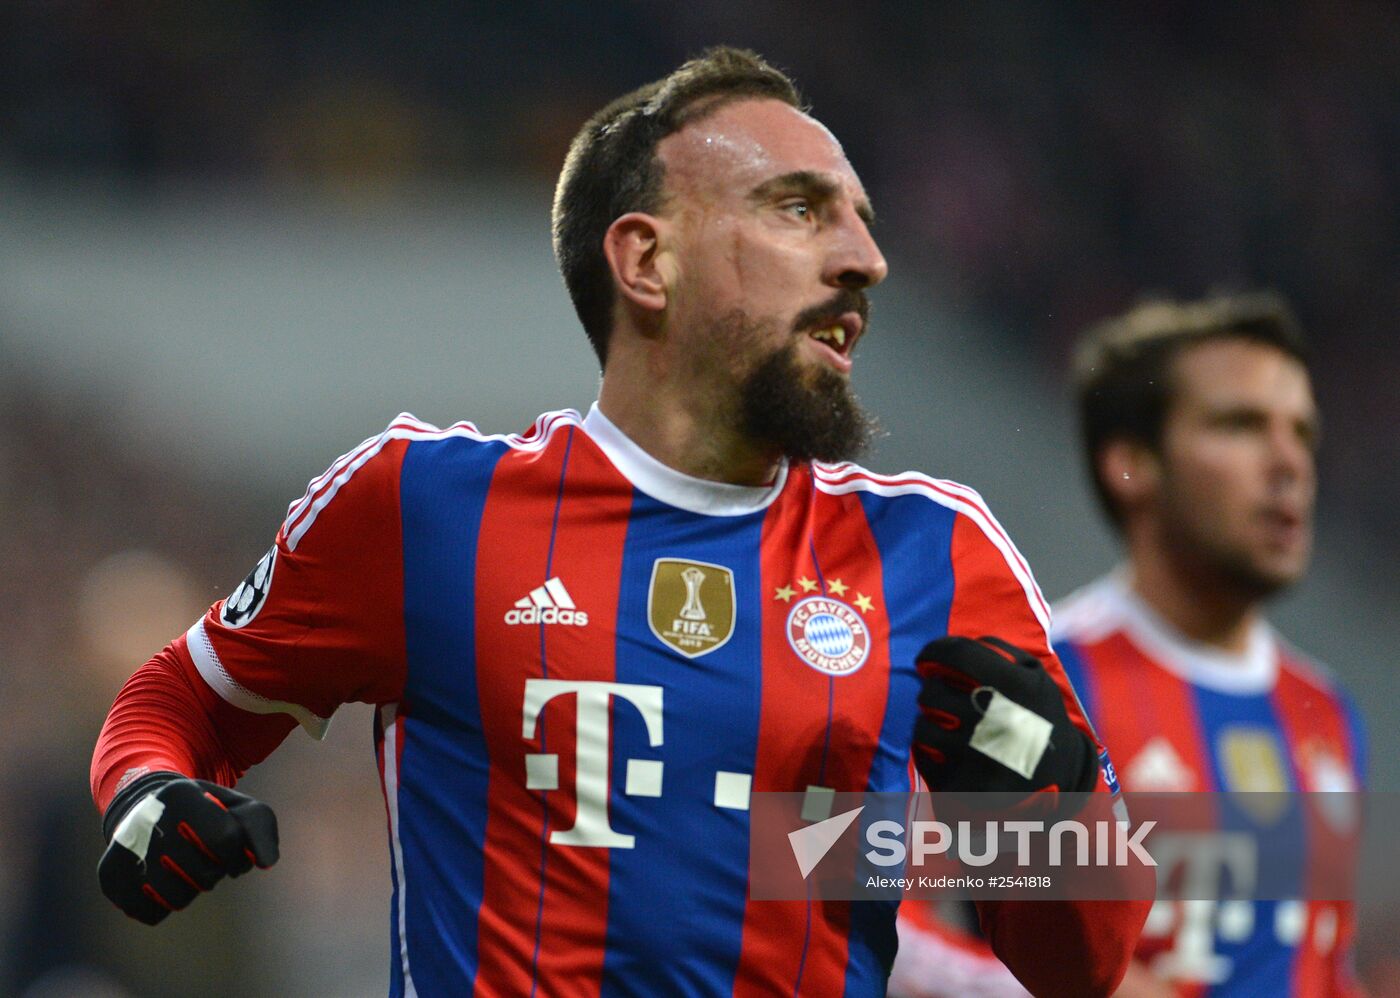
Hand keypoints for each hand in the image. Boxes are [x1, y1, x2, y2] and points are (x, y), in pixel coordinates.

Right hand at [97, 772, 278, 924]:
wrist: (145, 806)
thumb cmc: (201, 810)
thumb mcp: (234, 806)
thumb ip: (259, 826)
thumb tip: (267, 862)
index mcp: (180, 795)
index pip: (227, 839)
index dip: (238, 854)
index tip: (233, 852)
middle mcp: (146, 820)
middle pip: (205, 874)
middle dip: (215, 871)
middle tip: (204, 857)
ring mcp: (123, 849)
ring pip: (178, 898)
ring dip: (190, 889)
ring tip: (183, 868)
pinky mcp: (109, 876)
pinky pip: (151, 914)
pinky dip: (164, 905)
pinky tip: (161, 881)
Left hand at [913, 636, 1097, 797]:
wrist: (1062, 778)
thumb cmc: (1041, 717)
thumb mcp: (1036, 676)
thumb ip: (997, 651)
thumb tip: (950, 647)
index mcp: (1017, 688)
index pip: (957, 654)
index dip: (933, 651)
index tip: (926, 659)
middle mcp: (997, 721)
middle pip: (932, 692)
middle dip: (932, 690)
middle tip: (944, 695)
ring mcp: (981, 758)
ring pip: (923, 726)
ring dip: (929, 721)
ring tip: (948, 723)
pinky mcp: (967, 787)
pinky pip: (925, 757)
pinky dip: (929, 750)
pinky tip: (947, 748)